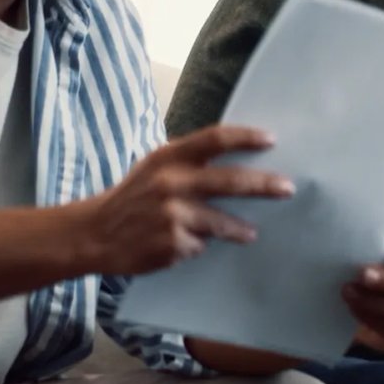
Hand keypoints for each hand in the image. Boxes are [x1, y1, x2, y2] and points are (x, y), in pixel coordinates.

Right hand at [77, 125, 292, 275]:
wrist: (95, 233)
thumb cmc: (132, 197)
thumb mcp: (154, 167)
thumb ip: (188, 161)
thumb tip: (238, 160)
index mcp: (169, 157)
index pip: (215, 139)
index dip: (246, 137)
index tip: (272, 140)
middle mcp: (172, 183)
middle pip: (231, 180)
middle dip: (264, 185)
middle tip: (288, 189)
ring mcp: (173, 215)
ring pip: (222, 223)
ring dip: (241, 229)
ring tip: (250, 233)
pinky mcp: (172, 244)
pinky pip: (200, 245)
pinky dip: (199, 246)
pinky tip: (188, 246)